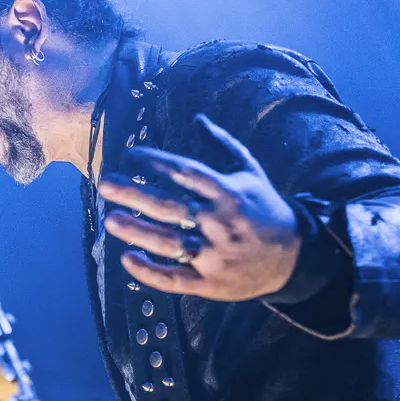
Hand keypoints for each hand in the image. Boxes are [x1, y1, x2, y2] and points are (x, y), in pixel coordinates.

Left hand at [99, 114, 300, 301]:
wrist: (293, 257)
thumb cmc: (264, 209)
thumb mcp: (250, 172)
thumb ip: (222, 144)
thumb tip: (197, 117)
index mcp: (227, 192)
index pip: (185, 172)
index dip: (155, 162)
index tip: (130, 156)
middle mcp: (219, 222)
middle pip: (171, 206)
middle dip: (135, 194)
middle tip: (106, 184)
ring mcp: (214, 255)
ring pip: (169, 242)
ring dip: (136, 231)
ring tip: (109, 220)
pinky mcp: (210, 283)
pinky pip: (175, 278)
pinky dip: (150, 271)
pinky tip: (128, 259)